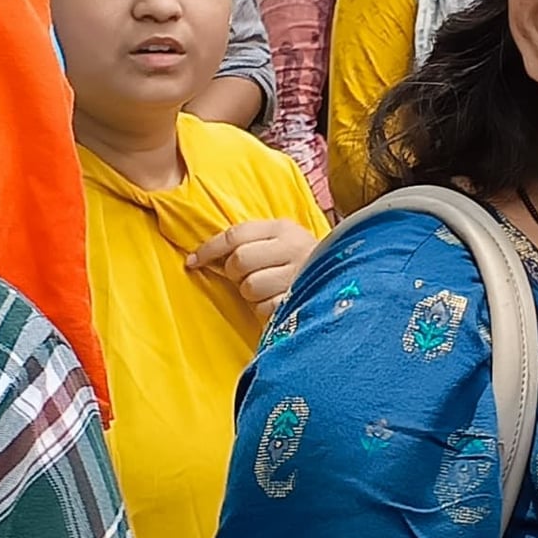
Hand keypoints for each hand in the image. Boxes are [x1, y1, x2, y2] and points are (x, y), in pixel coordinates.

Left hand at [187, 217, 319, 308]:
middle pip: (239, 260)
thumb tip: (201, 257)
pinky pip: (265, 308)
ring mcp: (298, 274)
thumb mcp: (279, 241)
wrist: (345, 276)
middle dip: (236, 273)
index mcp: (282, 228)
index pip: (235, 235)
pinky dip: (266, 309)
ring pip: (250, 286)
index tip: (192, 262)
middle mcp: (292, 247)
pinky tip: (278, 301)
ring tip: (268, 289)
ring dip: (251, 294)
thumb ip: (248, 242)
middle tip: (247, 276)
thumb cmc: (300, 261)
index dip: (209, 249)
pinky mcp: (302, 299)